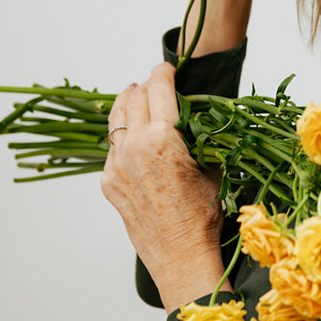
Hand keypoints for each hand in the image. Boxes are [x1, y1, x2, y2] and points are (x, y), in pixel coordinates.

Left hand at [101, 62, 232, 312]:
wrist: (180, 253)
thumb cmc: (203, 213)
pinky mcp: (109, 182)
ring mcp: (117, 165)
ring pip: (114, 121)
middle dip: (144, 86)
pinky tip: (134, 139)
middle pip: (132, 98)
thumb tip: (197, 119)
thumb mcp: (211, 166)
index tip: (167, 67)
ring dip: (125, 105)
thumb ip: (198, 138)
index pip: (158, 89)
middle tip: (154, 83)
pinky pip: (112, 148)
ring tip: (133, 98)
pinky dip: (122, 136)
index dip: (163, 72)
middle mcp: (134, 146)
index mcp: (163, 138)